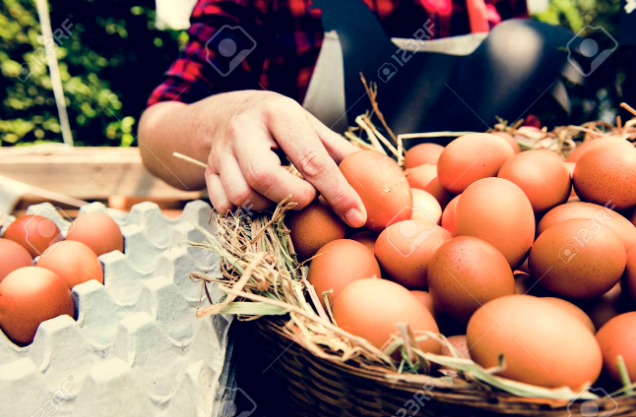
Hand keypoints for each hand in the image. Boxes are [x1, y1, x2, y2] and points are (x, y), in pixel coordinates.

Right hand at [204, 91, 366, 226]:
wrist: (224, 113)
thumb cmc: (276, 123)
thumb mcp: (307, 125)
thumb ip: (336, 150)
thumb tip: (374, 176)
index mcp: (279, 113)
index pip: (312, 160)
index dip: (338, 193)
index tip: (357, 216)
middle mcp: (244, 129)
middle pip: (266, 178)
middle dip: (293, 198)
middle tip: (306, 199)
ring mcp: (220, 151)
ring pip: (242, 196)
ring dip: (267, 207)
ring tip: (279, 197)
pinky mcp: (206, 171)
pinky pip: (223, 205)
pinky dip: (243, 211)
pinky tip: (256, 200)